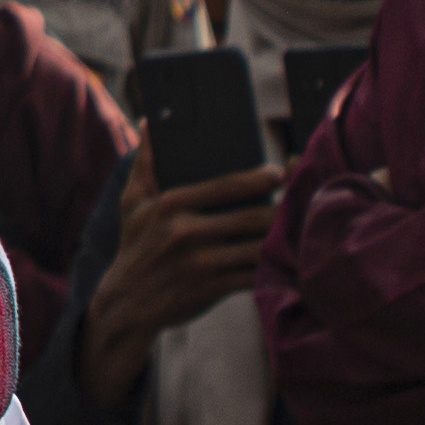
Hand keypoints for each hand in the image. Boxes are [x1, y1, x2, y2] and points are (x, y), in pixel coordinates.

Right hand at [79, 145, 279, 412]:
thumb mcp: (132, 200)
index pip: (226, 185)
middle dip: (280, 210)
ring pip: (256, 247)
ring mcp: (200, 264)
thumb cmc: (134, 245)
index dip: (259, 178)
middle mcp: (185, 233)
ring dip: (281, 240)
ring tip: (300, 229)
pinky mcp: (211, 290)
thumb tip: (151, 121)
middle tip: (300, 202)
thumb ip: (145, 160)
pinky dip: (272, 269)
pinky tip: (286, 261)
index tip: (279, 174)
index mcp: (171, 204)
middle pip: (251, 217)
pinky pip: (252, 276)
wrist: (125, 303)